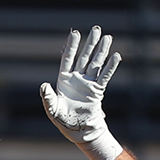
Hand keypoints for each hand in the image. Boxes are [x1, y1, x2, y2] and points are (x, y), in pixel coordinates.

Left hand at [40, 27, 122, 159]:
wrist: (78, 130)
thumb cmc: (63, 120)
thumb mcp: (52, 109)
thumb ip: (47, 97)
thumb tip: (43, 85)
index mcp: (64, 80)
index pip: (68, 59)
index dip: (72, 46)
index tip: (76, 33)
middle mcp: (77, 78)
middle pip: (84, 57)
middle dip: (90, 43)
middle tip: (96, 29)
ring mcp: (88, 83)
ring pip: (96, 63)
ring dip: (102, 51)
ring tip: (108, 37)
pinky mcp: (97, 90)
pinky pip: (105, 76)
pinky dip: (111, 67)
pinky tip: (116, 56)